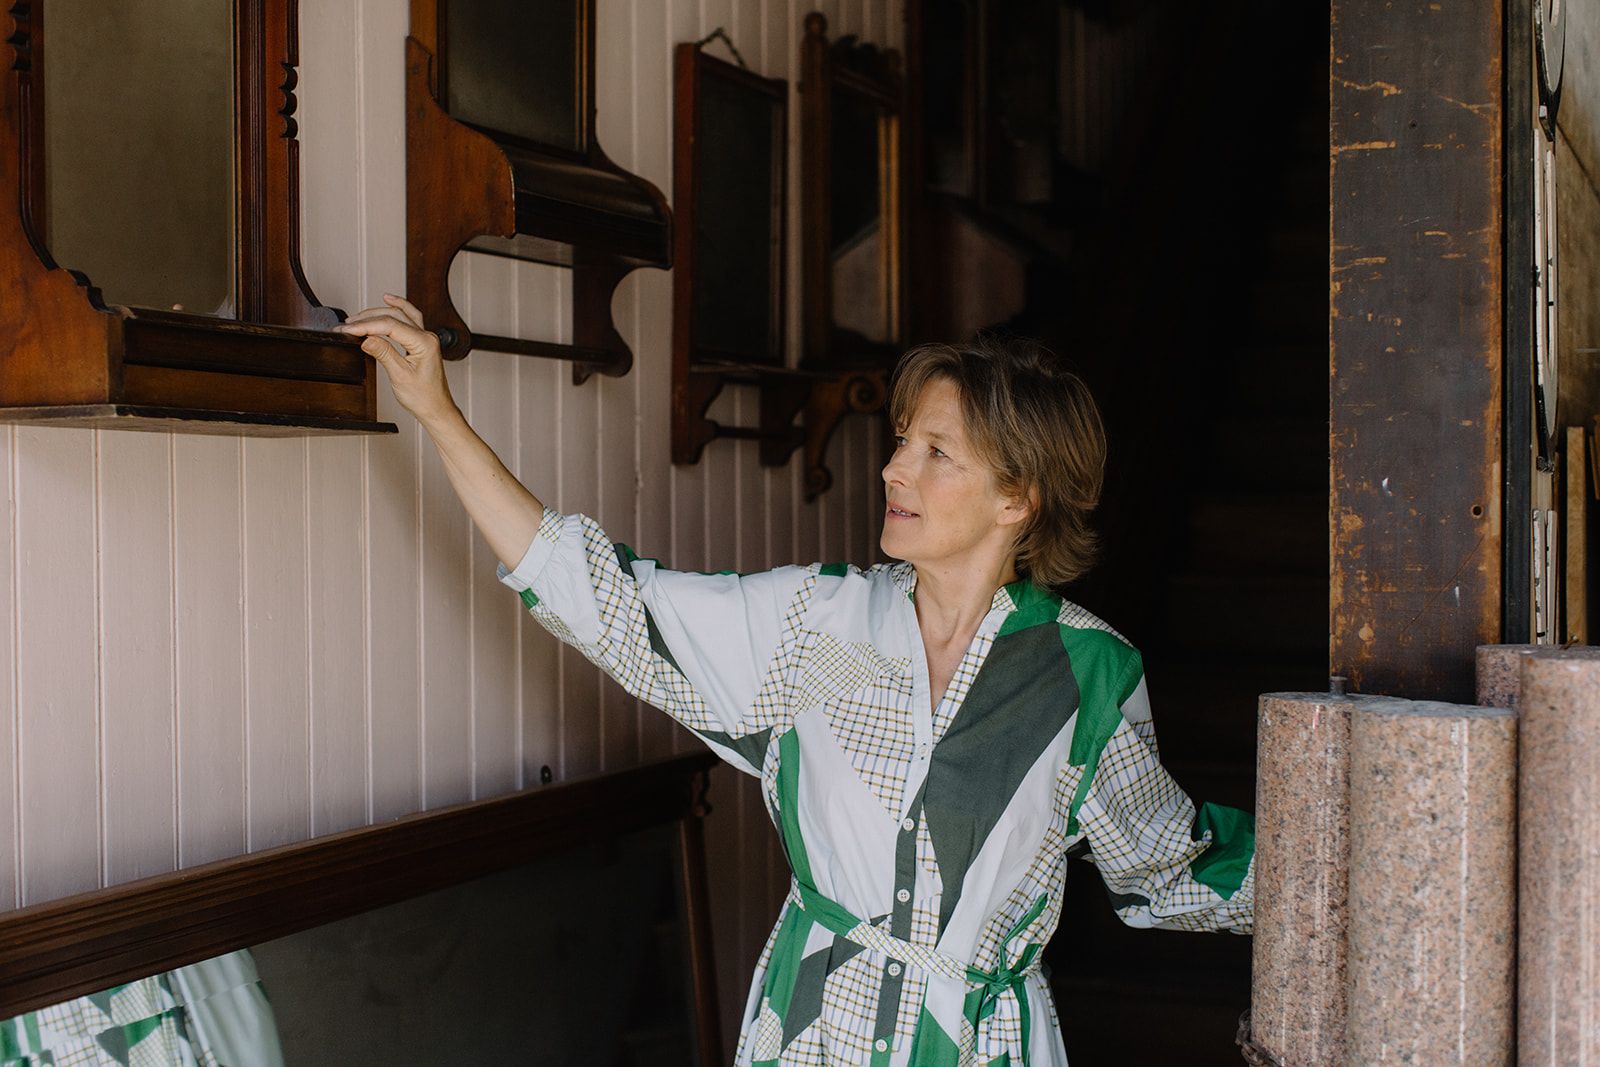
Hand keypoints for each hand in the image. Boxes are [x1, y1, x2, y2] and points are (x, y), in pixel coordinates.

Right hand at [336, 294, 458, 425]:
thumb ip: (383, 353)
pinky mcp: (421, 342)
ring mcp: (425, 338)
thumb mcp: (400, 376)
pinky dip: (397, 308)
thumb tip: (365, 338)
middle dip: (368, 318)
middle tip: (347, 324)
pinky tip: (388, 300)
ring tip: (357, 317)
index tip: (348, 329)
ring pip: (400, 314)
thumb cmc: (424, 397)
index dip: (366, 326)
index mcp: (424, 343)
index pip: (390, 326)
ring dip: (378, 312)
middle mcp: (427, 336)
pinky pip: (410, 318)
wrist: (436, 409)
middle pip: (394, 316)